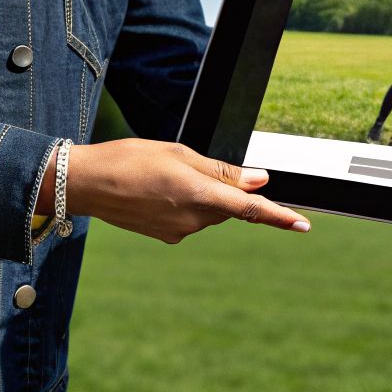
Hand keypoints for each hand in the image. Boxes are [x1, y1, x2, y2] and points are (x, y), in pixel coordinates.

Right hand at [38, 138, 309, 242]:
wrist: (87, 184)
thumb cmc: (130, 159)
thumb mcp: (180, 154)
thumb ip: (222, 171)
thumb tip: (259, 181)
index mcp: (198, 195)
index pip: (250, 209)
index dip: (280, 216)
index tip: (303, 224)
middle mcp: (192, 220)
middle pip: (227, 207)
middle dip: (223, 189)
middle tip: (190, 165)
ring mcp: (179, 232)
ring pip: (209, 213)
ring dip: (201, 196)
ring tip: (164, 176)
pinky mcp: (166, 237)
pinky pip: (189, 220)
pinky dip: (184, 206)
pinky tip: (157, 192)